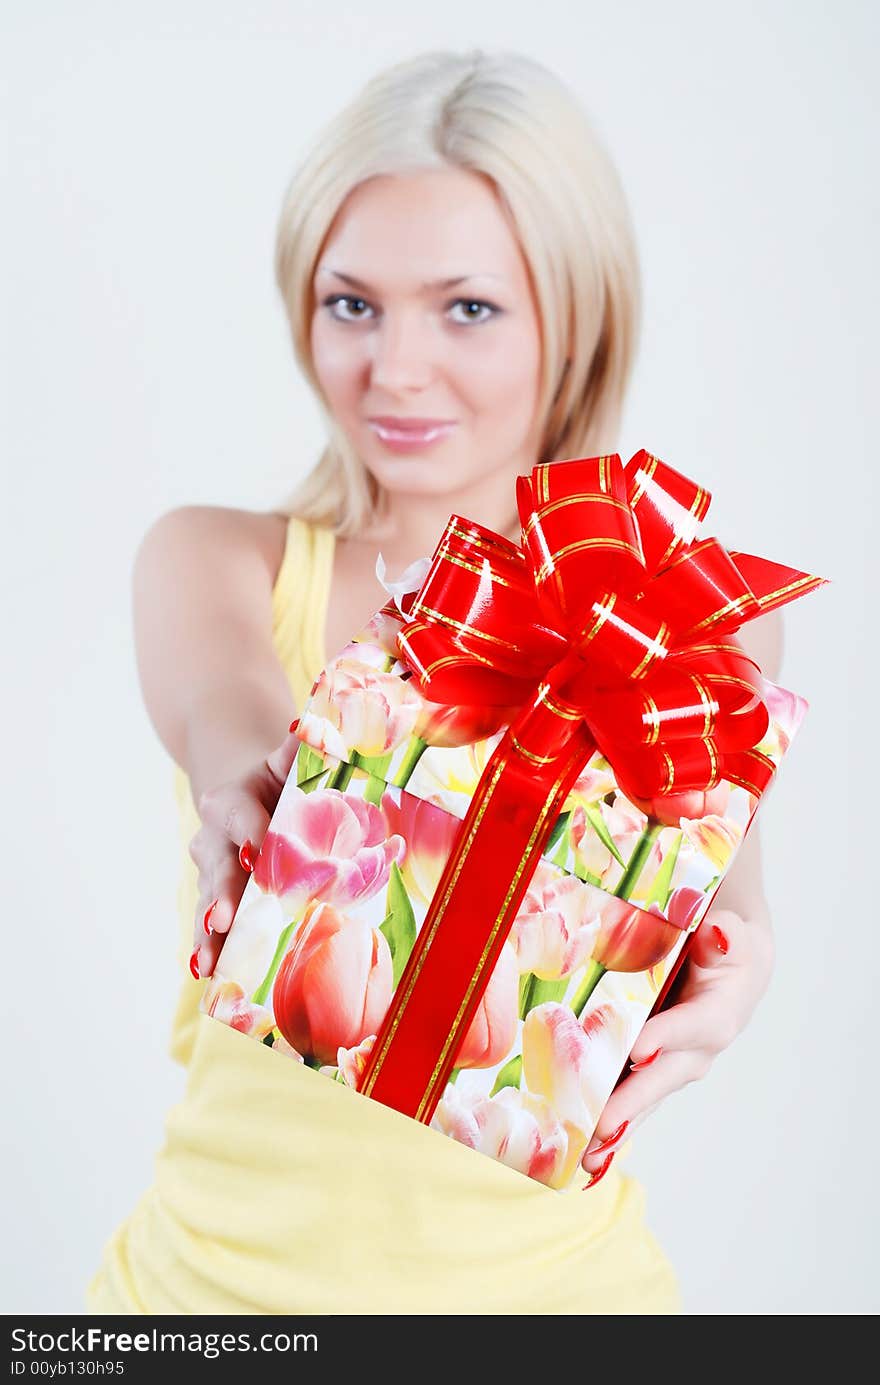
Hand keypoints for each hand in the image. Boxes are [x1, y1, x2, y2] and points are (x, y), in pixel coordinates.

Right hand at [187, 726, 301, 978]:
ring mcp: (210, 875)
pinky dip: (210, 950)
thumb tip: (317, 729)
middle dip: (224, 894)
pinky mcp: (216, 902)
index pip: (237, 815)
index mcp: (227, 801)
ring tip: (209, 960)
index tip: (259, 850)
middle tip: (226, 918)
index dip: (249, 831)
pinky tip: (207, 974)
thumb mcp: (287, 762)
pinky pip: (211, 928)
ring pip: (210, 904)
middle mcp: (211, 840)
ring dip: (209, 934)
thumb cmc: (276, 782)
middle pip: (219, 868)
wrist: (242, 799)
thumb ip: (301, 750)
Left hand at [580, 906, 774, 1183]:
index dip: (669, 1036)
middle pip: (666, 1076)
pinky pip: (633, 1101)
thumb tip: (721, 934)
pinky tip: (582, 1151)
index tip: (640, 1050)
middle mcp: (699, 1049)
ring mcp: (677, 1066)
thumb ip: (725, 935)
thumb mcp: (732, 929)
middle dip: (633, 1101)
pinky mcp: (654, 1073)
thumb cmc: (726, 945)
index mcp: (721, 1009)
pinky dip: (611, 1125)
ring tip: (585, 1156)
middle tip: (602, 1126)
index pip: (696, 1024)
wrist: (732, 967)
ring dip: (618, 1127)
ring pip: (646, 1098)